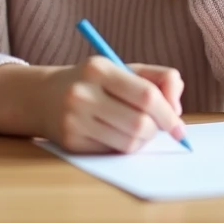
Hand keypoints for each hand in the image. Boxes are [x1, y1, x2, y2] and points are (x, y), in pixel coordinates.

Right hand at [41, 57, 186, 153]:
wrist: (44, 96)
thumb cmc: (95, 82)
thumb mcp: (124, 69)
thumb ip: (159, 79)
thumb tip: (177, 109)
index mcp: (99, 69)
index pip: (147, 96)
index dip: (169, 114)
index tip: (179, 127)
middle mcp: (83, 94)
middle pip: (140, 124)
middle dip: (156, 130)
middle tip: (155, 126)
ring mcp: (74, 120)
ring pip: (129, 143)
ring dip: (141, 141)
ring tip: (135, 129)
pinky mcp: (71, 142)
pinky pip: (112, 153)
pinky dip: (123, 147)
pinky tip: (114, 135)